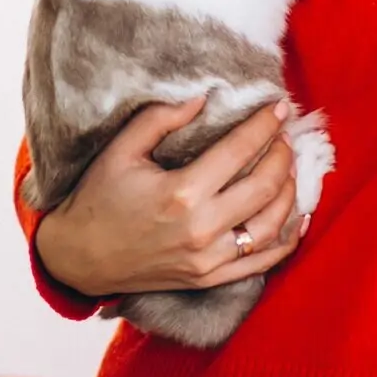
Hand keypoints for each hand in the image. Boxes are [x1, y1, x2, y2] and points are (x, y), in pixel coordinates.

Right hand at [33, 94, 303, 300]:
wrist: (79, 257)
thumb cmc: (98, 197)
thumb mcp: (121, 150)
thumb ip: (160, 118)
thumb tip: (202, 98)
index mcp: (181, 192)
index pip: (239, 151)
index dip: (264, 125)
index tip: (279, 107)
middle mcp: (201, 229)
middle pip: (264, 186)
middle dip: (282, 154)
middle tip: (285, 135)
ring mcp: (208, 260)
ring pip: (270, 225)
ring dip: (289, 192)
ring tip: (290, 167)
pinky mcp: (209, 279)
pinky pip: (261, 263)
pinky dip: (286, 241)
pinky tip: (296, 217)